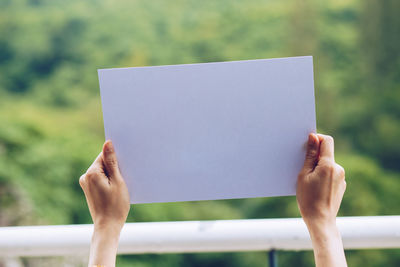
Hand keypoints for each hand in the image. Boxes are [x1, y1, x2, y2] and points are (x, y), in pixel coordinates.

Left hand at [79, 140, 129, 266]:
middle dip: (115, 167)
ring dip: (112, 175)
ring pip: (102, 171)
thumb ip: (112, 161)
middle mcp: (85, 176)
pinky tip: (116, 190)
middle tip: (125, 177)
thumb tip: (107, 143)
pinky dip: (109, 181)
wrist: (108, 226)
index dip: (116, 158)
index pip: (104, 155)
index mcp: (91, 172)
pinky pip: (100, 179)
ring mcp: (86, 184)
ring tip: (121, 186)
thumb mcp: (118, 181)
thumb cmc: (116, 205)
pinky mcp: (89, 190)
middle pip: (103, 163)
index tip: (125, 165)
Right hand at [297, 133, 346, 266]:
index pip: (326, 141)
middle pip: (326, 153)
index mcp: (328, 165)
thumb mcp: (304, 175)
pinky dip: (322, 176)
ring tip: (307, 180)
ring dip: (318, 167)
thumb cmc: (308, 199)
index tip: (306, 145)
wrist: (320, 221)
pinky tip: (314, 187)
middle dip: (314, 156)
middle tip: (302, 167)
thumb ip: (309, 155)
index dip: (317, 139)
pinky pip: (330, 174)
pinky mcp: (341, 185)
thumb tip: (313, 137)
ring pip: (328, 165)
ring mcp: (341, 178)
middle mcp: (338, 169)